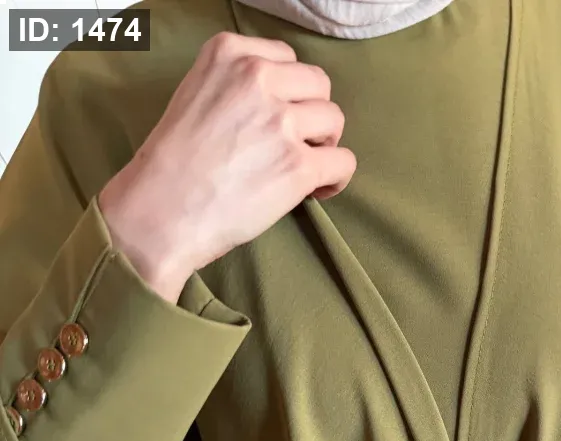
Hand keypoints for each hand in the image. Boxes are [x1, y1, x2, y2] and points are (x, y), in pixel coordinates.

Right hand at [98, 30, 356, 302]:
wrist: (161, 210)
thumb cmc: (172, 164)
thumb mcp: (195, 94)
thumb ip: (236, 85)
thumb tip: (279, 103)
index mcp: (229, 54)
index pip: (286, 59)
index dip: (289, 92)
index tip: (277, 116)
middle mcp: (258, 78)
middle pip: (318, 85)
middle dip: (312, 115)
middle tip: (294, 145)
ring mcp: (281, 121)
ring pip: (334, 120)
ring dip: (324, 145)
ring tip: (300, 169)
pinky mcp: (298, 165)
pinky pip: (344, 162)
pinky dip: (336, 178)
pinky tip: (315, 190)